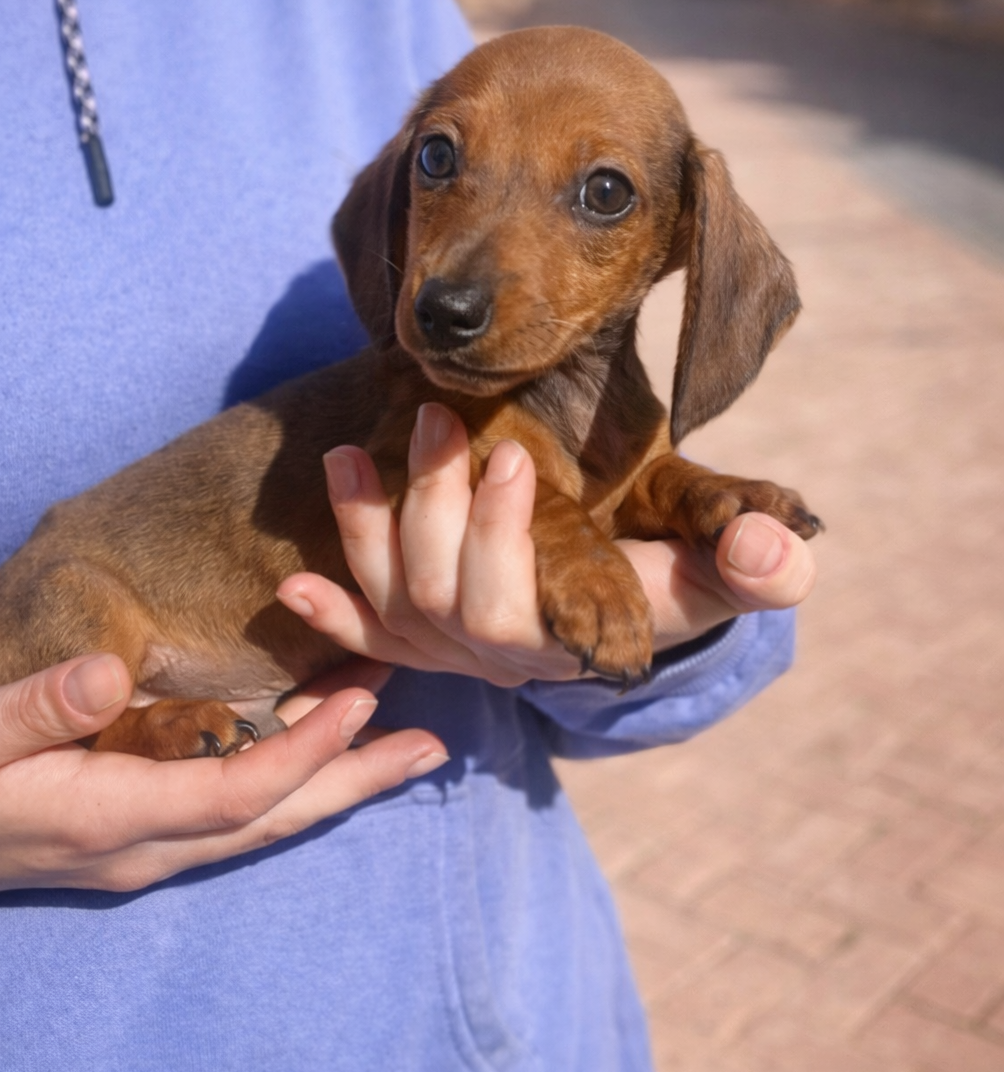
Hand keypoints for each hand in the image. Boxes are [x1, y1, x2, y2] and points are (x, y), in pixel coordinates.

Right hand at [0, 654, 446, 893]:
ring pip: (260, 820)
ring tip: (402, 742)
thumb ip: (34, 707)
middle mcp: (141, 847)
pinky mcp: (137, 832)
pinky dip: (288, 780)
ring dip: (333, 780)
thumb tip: (110, 676)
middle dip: (353, 781)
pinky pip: (233, 812)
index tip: (361, 704)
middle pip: (269, 818)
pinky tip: (318, 749)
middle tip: (432, 746)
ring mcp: (142, 848)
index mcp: (108, 819)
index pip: (230, 795)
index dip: (301, 753)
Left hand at [277, 404, 816, 687]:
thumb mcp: (717, 556)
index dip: (509, 538)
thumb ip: (757, 557)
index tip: (516, 456)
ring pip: (396, 605)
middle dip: (437, 508)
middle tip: (439, 420)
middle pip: (446, 596)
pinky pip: (367, 638)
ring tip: (351, 455)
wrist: (623, 599)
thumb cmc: (670, 565)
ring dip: (367, 532)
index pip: (531, 604)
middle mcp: (507, 651)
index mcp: (578, 630)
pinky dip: (332, 614)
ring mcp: (457, 648)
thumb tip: (775, 547)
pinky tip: (295, 583)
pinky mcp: (421, 639)